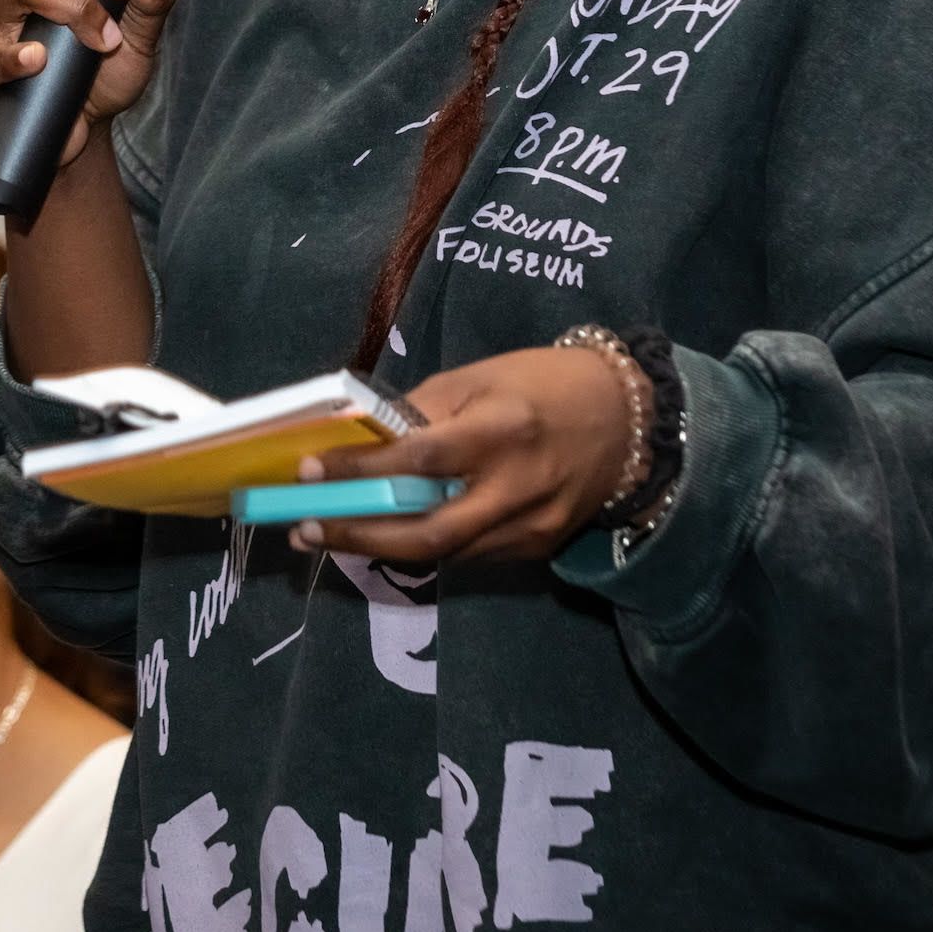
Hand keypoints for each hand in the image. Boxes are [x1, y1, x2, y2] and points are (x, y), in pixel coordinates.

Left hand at [289, 345, 644, 564]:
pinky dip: (424, 545)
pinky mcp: (535, 550)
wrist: (630, 421)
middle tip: (302, 529)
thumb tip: (363, 438)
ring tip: (330, 533)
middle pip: (425, 533)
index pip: (418, 460)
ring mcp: (529, 528)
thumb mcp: (481, 376)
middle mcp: (516, 488)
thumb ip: (422, 411)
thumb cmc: (546, 383)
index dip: (358, 470)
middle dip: (356, 535)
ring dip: (380, 546)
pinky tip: (391, 532)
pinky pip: (468, 554)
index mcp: (501, 430)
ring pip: (442, 554)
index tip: (304, 472)